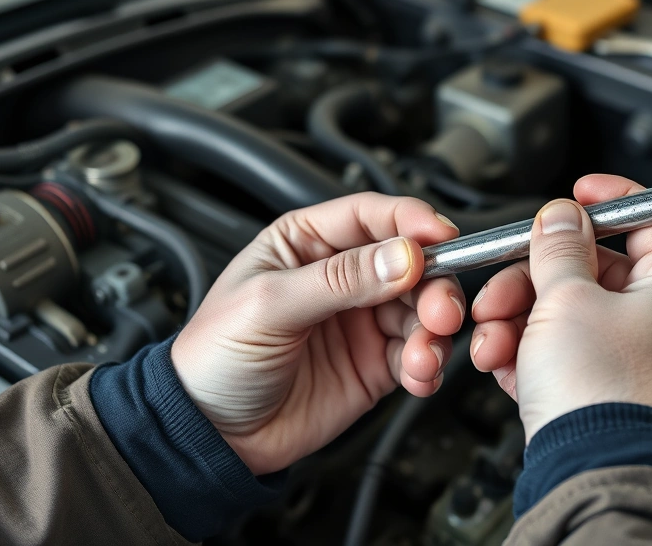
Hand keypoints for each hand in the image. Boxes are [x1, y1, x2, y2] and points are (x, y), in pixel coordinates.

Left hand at [171, 193, 464, 474]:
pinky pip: (418, 355)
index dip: (411, 222)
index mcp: (307, 243)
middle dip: (434, 285)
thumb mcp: (269, 306)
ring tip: (423, 355)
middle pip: (411, 263)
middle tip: (439, 311)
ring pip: (422, 310)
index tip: (442, 239)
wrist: (209, 435)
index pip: (371, 217)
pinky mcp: (375, 364)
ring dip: (434, 332)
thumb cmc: (213, 358)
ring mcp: (361, 321)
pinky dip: (428, 365)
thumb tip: (402, 256)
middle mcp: (341, 277)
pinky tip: (419, 376)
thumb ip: (339, 279)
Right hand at [470, 174, 651, 441]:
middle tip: (503, 285)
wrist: (599, 478)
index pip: (650, 219)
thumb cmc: (602, 395)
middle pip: (598, 273)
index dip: (605, 202)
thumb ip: (558, 248)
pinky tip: (504, 362)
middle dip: (535, 279)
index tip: (574, 195)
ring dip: (523, 320)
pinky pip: (575, 358)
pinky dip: (536, 355)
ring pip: (577, 318)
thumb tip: (561, 218)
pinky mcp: (620, 397)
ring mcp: (649, 365)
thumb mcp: (566, 299)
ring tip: (491, 336)